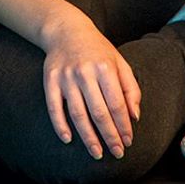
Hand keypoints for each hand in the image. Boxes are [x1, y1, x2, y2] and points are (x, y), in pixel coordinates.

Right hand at [42, 8, 141, 159]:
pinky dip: (60, 125)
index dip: (123, 126)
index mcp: (105, 68)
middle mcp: (86, 73)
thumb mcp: (119, 62)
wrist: (67, 30)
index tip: (128, 142)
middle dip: (110, 136)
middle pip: (99, 113)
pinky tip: (68, 139)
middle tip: (117, 153)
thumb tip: (134, 116)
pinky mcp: (50, 81)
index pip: (117, 104)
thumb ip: (130, 88)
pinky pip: (54, 108)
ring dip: (88, 137)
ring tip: (97, 153)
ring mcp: (66, 77)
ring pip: (78, 114)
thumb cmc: (98, 50)